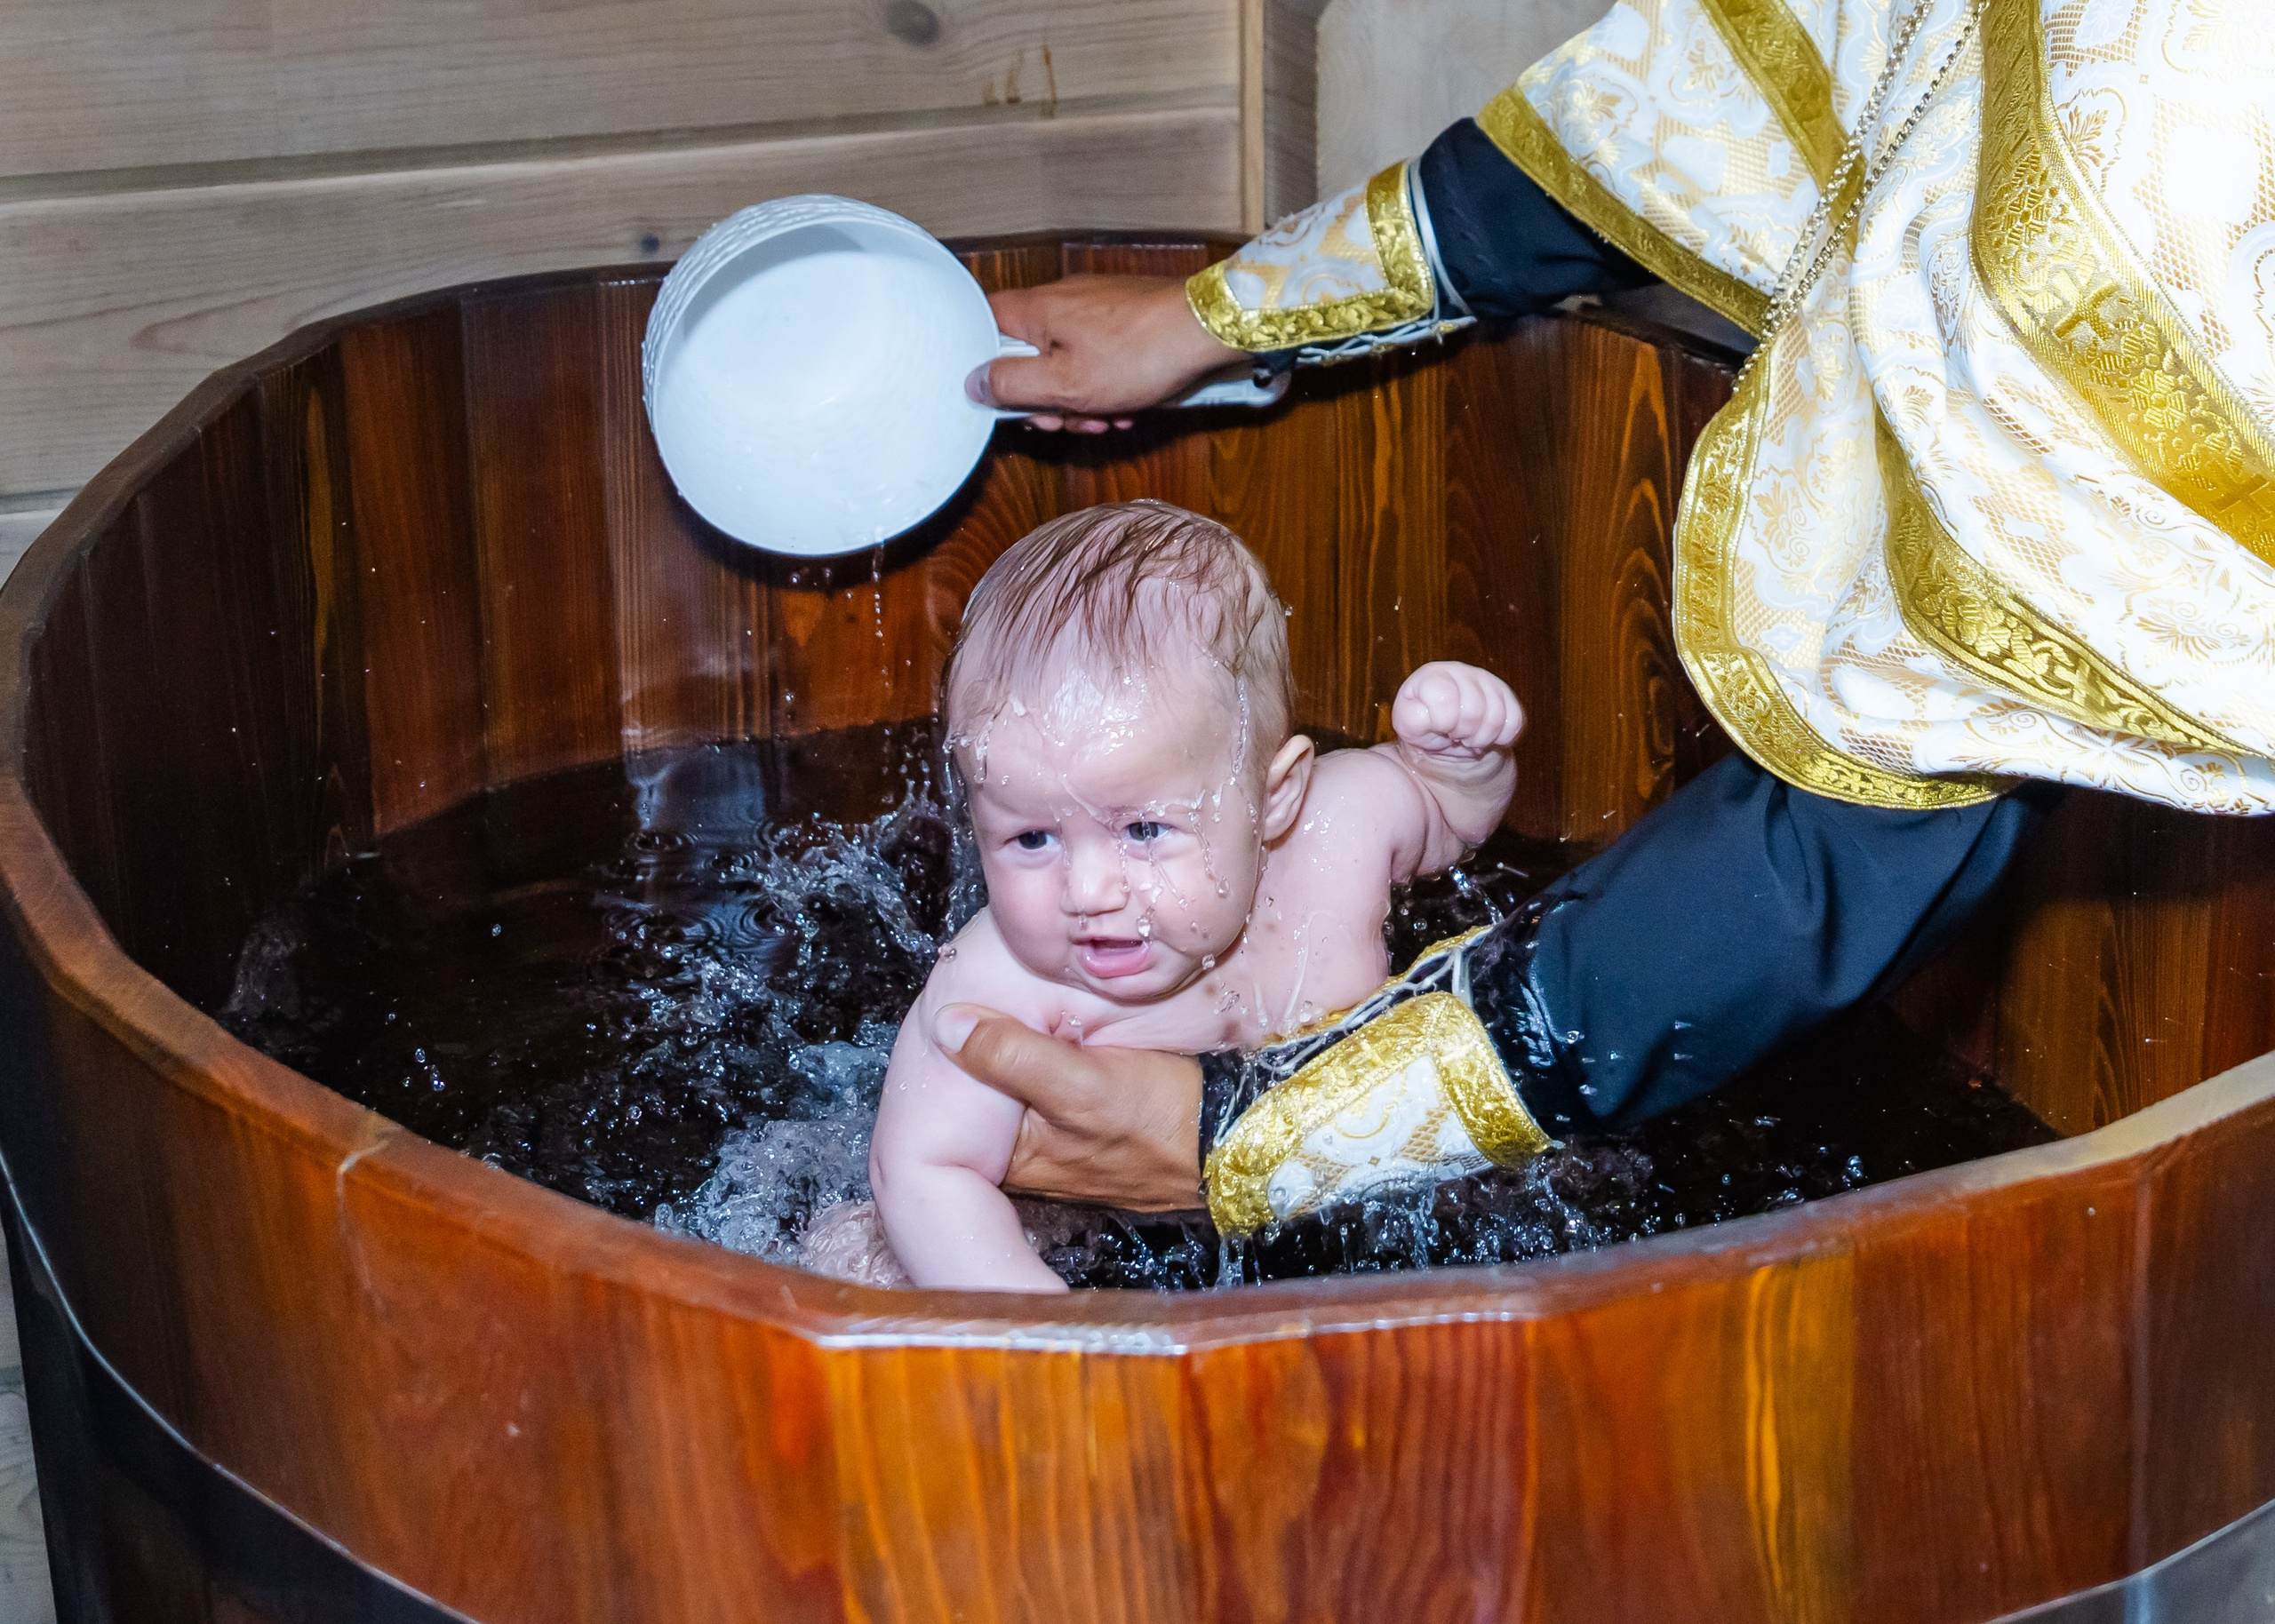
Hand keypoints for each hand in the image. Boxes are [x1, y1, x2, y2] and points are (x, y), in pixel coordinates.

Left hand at [933, 1004, 1204, 1208]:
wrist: (1236, 1138)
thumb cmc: (1163, 1122)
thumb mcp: (1082, 1087)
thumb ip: (1013, 1056)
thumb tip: (945, 1024)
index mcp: (1011, 1160)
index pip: (950, 1106)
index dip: (943, 1055)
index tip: (944, 1005)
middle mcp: (1025, 1160)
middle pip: (978, 1094)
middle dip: (975, 1045)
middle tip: (969, 989)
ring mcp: (1055, 1145)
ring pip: (1011, 1085)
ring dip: (1010, 1045)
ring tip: (1002, 995)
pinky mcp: (1083, 1126)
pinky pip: (1044, 1084)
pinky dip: (1042, 1053)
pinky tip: (1051, 1023)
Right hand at [975, 275, 1247, 432]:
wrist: (1208, 329)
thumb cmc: (1139, 353)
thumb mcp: (1065, 383)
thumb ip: (1012, 384)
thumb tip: (974, 383)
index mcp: (1036, 310)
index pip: (984, 326)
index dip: (985, 368)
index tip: (1004, 400)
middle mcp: (1060, 301)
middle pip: (1026, 354)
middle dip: (1043, 398)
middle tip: (1063, 422)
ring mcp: (1093, 308)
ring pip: (1064, 362)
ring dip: (1078, 400)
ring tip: (1105, 419)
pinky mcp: (1121, 320)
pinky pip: (1096, 358)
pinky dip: (1104, 387)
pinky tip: (1124, 407)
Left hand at [1391, 662, 1524, 760]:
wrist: (1445, 736)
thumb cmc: (1423, 727)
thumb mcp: (1408, 725)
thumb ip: (1413, 719)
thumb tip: (1432, 715)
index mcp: (1432, 675)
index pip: (1446, 697)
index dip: (1444, 722)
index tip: (1439, 727)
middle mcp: (1460, 671)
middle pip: (1474, 710)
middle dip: (1463, 733)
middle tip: (1455, 735)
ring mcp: (1486, 681)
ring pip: (1496, 718)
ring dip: (1481, 738)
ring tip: (1468, 737)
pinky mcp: (1507, 695)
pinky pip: (1514, 722)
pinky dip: (1501, 738)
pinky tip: (1486, 735)